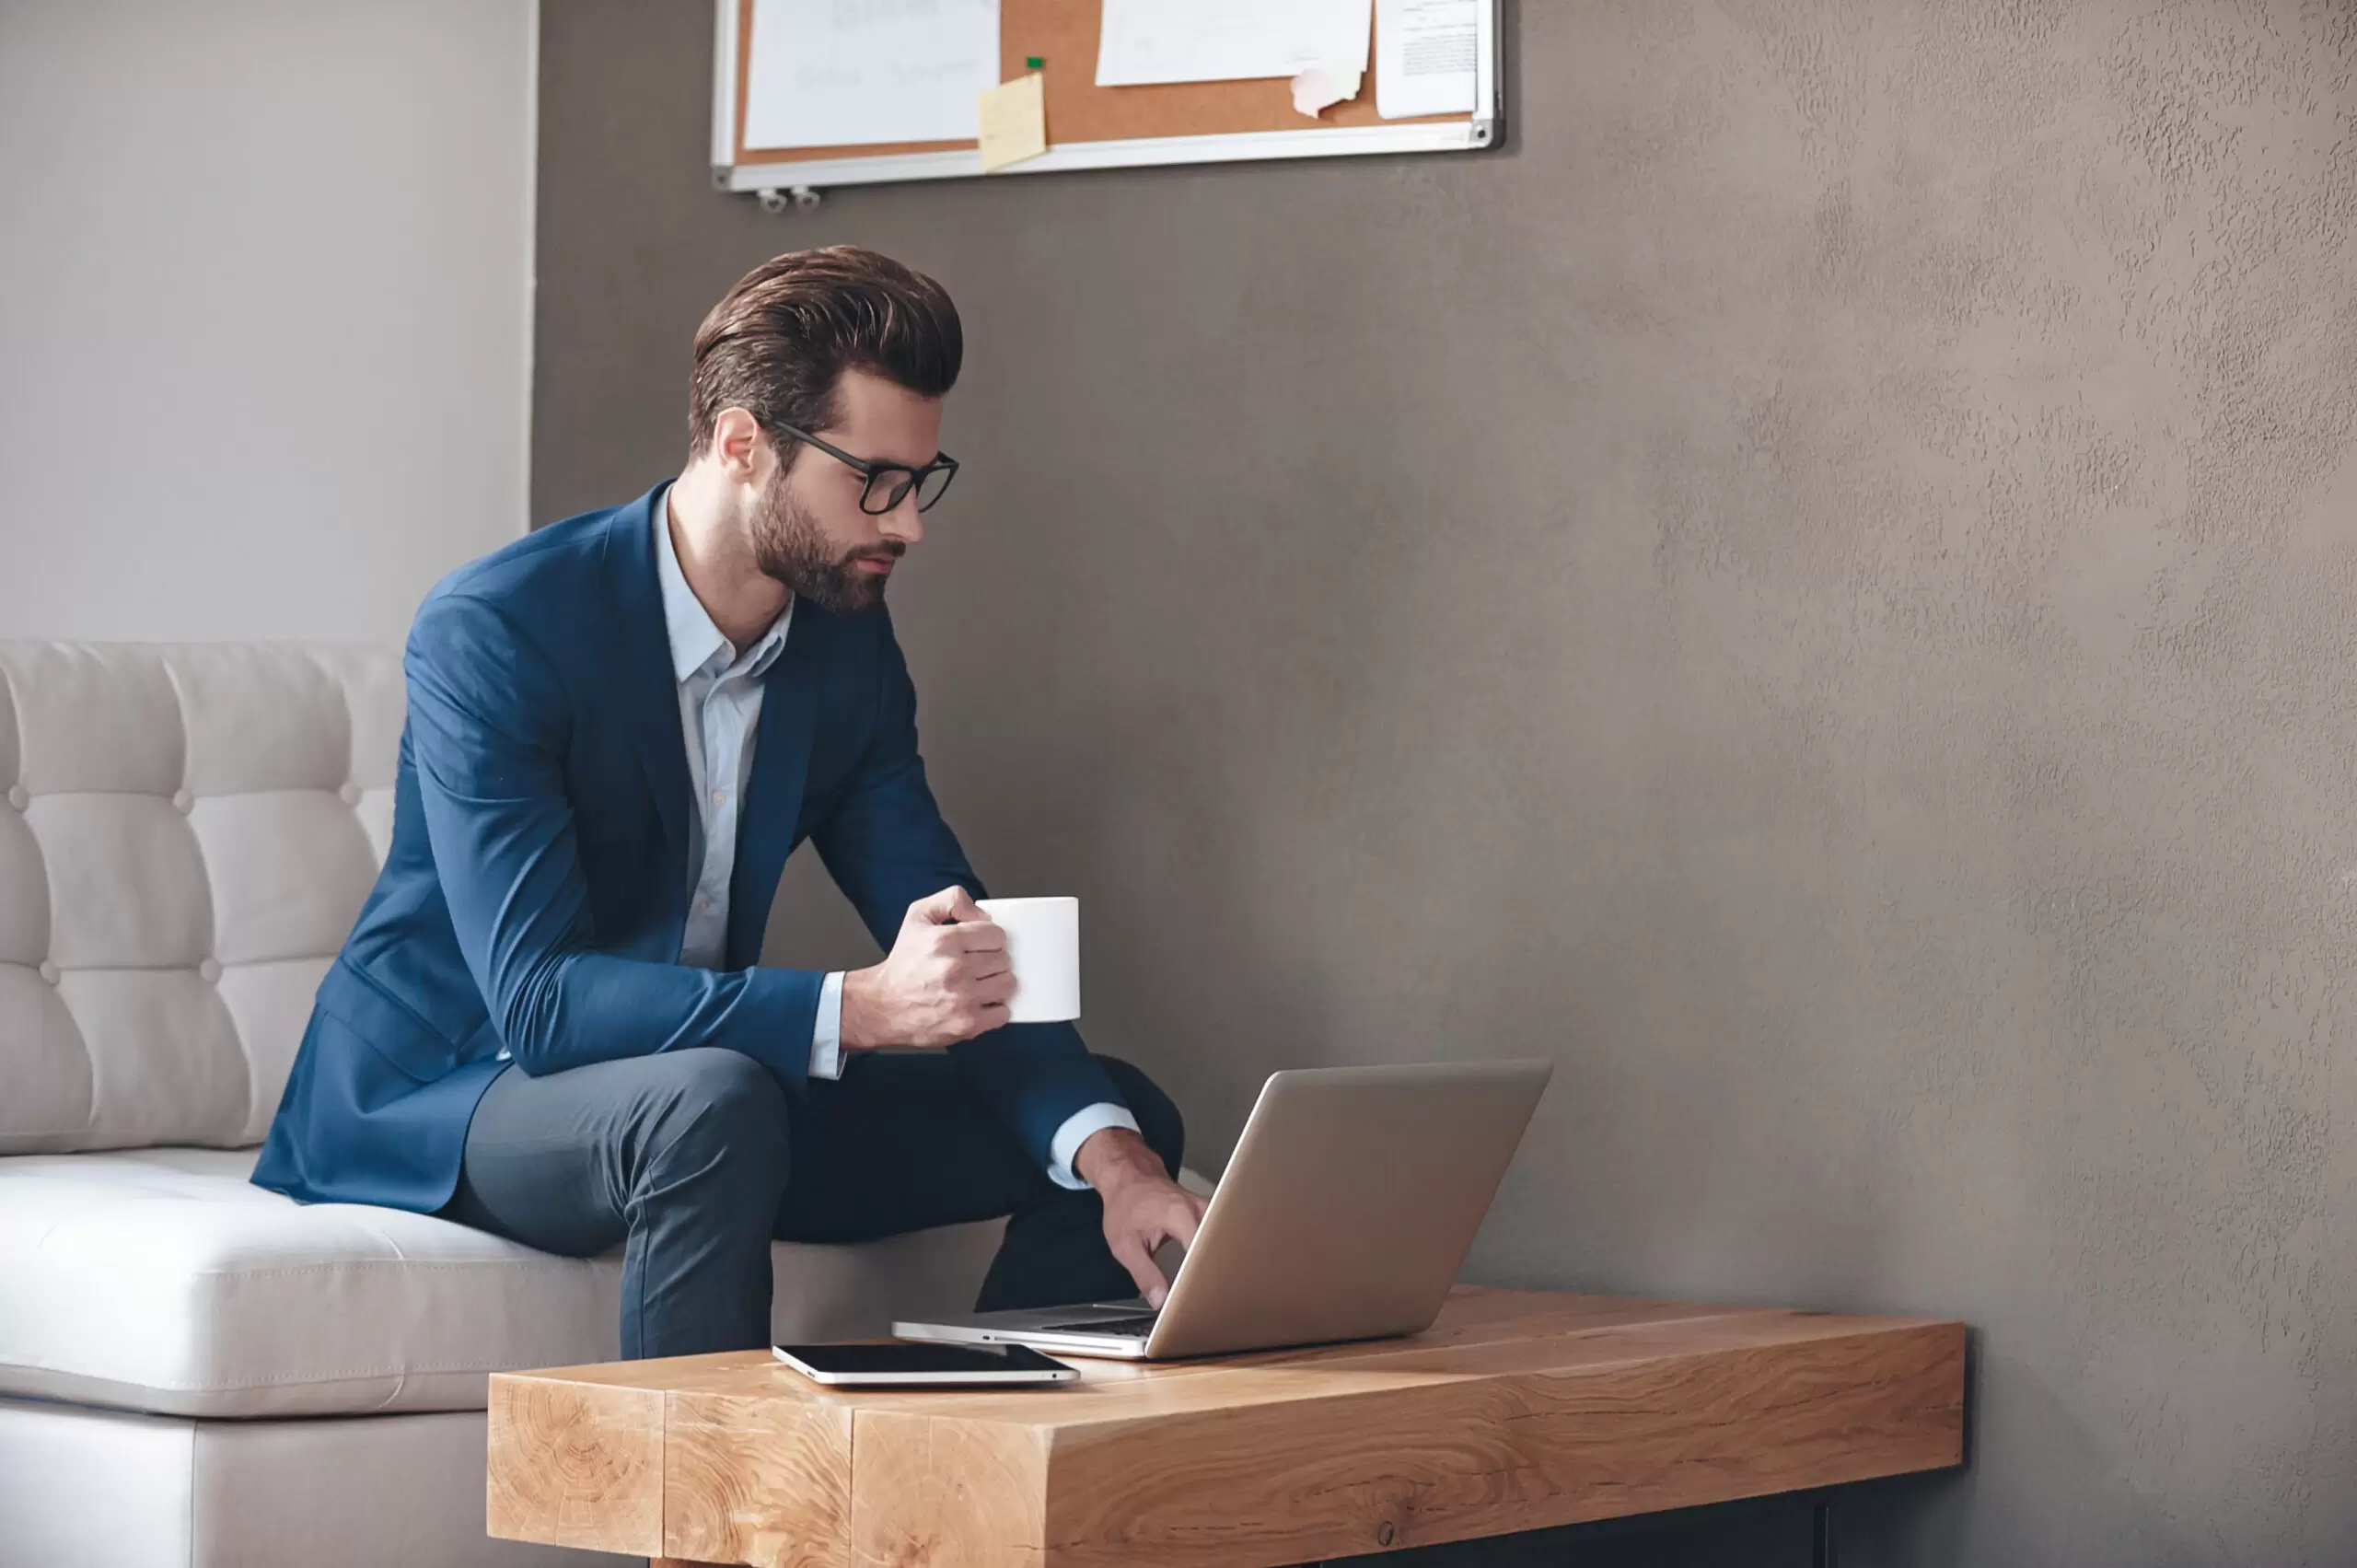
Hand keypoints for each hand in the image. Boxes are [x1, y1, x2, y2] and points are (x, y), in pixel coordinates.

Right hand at [839, 886, 1012, 1049]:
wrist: (882, 1006)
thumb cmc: (903, 965)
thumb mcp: (918, 916)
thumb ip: (952, 901)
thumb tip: (984, 915)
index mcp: (945, 941)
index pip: (996, 935)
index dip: (989, 939)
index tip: (980, 946)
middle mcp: (955, 969)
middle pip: (1004, 959)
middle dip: (992, 960)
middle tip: (975, 965)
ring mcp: (962, 999)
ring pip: (1008, 983)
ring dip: (996, 983)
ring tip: (977, 983)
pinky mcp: (967, 1024)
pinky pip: (1003, 1012)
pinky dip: (994, 1009)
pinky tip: (977, 1003)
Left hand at [1079, 1127, 1207, 1308]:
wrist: (1128, 1173)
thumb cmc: (1124, 1203)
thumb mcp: (1124, 1244)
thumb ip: (1144, 1273)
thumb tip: (1160, 1300)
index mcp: (1180, 1214)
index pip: (1201, 1253)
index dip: (1201, 1277)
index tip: (1199, 1297)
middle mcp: (1199, 1208)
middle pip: (1216, 1246)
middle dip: (1214, 1271)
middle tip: (1212, 1297)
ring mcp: (1206, 1207)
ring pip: (1219, 1239)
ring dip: (1216, 1260)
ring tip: (1214, 1284)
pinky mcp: (1206, 1210)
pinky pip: (1215, 1233)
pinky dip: (1212, 1250)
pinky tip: (1210, 1267)